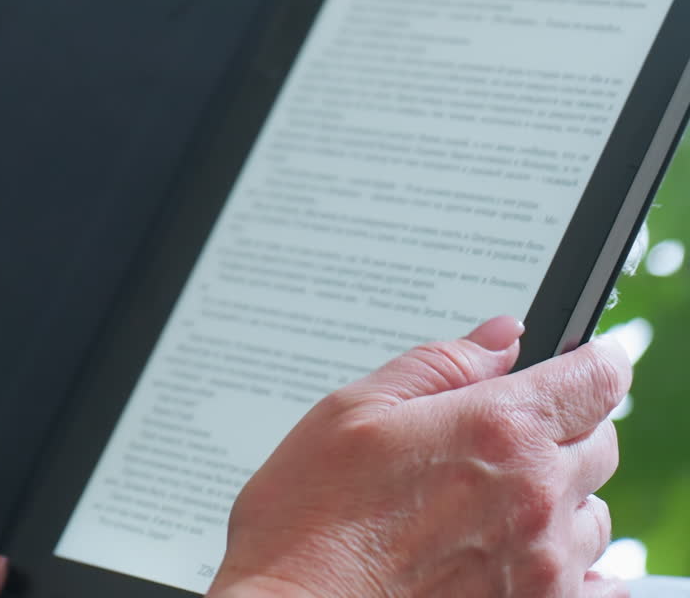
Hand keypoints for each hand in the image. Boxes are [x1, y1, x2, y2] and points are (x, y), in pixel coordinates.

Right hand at [208, 317, 630, 597]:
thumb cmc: (308, 523)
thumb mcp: (355, 409)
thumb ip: (443, 363)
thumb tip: (500, 336)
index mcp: (498, 428)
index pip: (598, 378)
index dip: (593, 362)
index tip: (581, 364)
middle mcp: (534, 497)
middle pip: (601, 443)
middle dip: (566, 428)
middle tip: (507, 437)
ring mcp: (541, 569)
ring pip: (594, 517)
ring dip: (562, 501)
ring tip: (494, 506)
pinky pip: (593, 587)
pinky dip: (569, 568)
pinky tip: (519, 559)